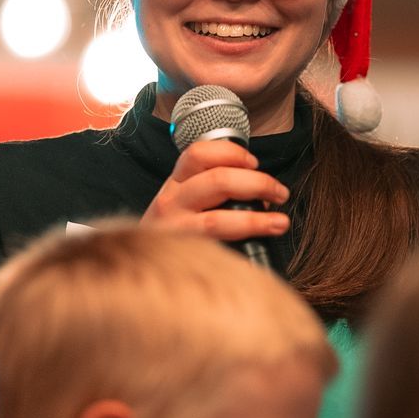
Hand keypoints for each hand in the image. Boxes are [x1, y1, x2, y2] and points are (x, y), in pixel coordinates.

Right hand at [140, 139, 290, 241]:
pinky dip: (243, 242)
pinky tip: (261, 242)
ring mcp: (173, 230)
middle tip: (280, 193)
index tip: (254, 163)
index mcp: (176, 182)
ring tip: (279, 222)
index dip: (232, 154)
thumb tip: (262, 193)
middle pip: (217, 180)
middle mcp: (170, 201)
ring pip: (217, 219)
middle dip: (258, 183)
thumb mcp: (186, 200)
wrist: (138, 263)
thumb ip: (215, 188)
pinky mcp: (181, 255)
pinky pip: (216, 248)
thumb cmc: (176, 229)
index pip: (199, 154)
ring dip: (256, 219)